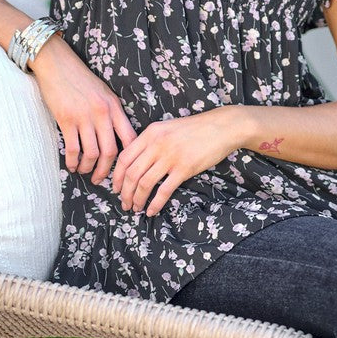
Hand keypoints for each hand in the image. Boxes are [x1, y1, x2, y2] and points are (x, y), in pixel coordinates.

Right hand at [31, 33, 137, 180]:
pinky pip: (73, 148)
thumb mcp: (104, 92)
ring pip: (91, 153)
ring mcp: (84, 117)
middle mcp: (102, 113)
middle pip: (111, 151)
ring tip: (84, 172)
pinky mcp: (66, 119)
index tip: (125, 169)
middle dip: (106, 170)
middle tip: (101, 180)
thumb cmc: (81, 79)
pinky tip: (71, 165)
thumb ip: (111, 112)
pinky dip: (73, 161)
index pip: (129, 137)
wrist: (58, 64)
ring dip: (88, 168)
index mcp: (114, 106)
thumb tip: (117, 136)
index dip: (129, 158)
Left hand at [112, 106, 238, 215]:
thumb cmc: (194, 129)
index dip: (117, 176)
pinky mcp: (184, 168)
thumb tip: (135, 163)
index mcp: (151, 132)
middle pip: (131, 173)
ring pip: (144, 183)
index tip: (116, 189)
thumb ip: (150, 141)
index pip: (124, 157)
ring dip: (137, 200)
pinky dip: (155, 204)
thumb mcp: (167, 128)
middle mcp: (157, 144)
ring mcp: (170, 156)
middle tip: (124, 204)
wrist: (220, 127)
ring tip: (136, 209)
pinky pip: (163, 190)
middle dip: (125, 192)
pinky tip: (152, 211)